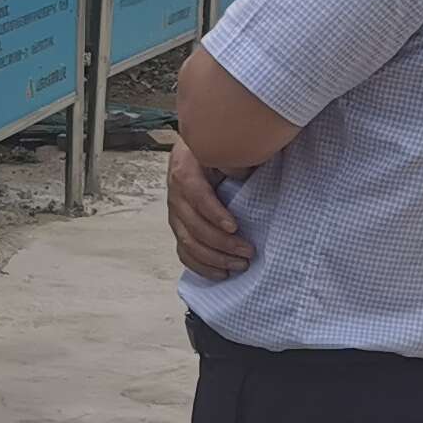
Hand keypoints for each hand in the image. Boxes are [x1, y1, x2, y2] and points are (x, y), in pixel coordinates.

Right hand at [165, 135, 254, 279]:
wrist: (193, 152)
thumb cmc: (213, 152)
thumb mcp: (221, 149)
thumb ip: (232, 160)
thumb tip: (243, 176)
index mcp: (184, 172)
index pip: (197, 197)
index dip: (214, 214)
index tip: (234, 227)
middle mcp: (175, 196)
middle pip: (193, 226)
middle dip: (222, 244)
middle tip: (248, 251)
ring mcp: (175, 215)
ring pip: (188, 243)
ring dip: (214, 259)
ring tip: (239, 265)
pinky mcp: (178, 228)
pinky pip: (184, 253)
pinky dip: (201, 267)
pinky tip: (221, 274)